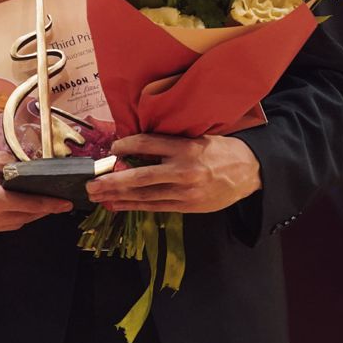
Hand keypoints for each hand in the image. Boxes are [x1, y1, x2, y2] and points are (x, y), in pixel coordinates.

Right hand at [0, 142, 72, 235]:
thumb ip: (15, 167)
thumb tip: (34, 170)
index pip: (31, 206)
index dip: (51, 205)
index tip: (64, 204)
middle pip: (24, 219)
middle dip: (40, 210)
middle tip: (51, 202)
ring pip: (12, 225)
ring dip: (24, 216)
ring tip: (31, 204)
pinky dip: (6, 219)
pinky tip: (7, 208)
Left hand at [88, 133, 260, 212]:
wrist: (252, 171)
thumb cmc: (220, 150)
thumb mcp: (196, 136)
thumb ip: (168, 142)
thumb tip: (132, 144)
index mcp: (186, 147)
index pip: (147, 144)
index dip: (125, 145)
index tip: (111, 148)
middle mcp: (185, 171)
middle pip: (140, 177)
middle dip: (112, 181)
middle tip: (90, 183)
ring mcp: (187, 192)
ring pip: (145, 196)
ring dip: (118, 197)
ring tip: (97, 196)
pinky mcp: (189, 206)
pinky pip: (156, 206)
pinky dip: (134, 206)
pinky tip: (117, 205)